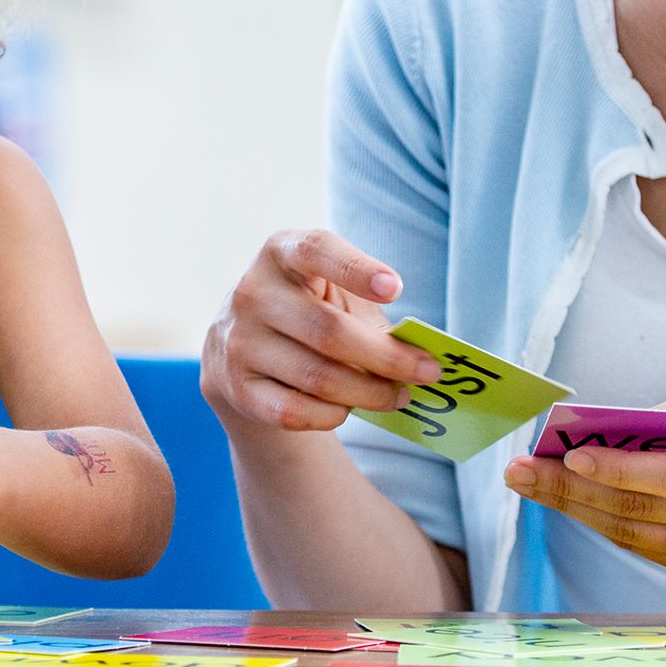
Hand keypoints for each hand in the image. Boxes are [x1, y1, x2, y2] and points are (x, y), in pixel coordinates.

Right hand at [201, 229, 441, 431]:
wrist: (243, 348)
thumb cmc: (309, 312)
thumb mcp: (334, 295)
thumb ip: (370, 315)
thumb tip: (418, 359)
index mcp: (281, 253)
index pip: (316, 250)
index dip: (356, 269)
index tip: (396, 289)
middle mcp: (252, 291)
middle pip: (329, 330)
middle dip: (388, 358)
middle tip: (427, 373)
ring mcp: (239, 340)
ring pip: (319, 377)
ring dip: (370, 393)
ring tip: (398, 396)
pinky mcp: (237, 387)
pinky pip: (295, 412)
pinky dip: (332, 416)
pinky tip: (349, 409)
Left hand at [503, 387, 665, 582]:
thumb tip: (597, 432)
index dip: (621, 470)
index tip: (569, 456)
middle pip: (647, 510)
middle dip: (573, 491)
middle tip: (519, 471)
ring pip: (639, 536)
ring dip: (577, 510)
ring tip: (530, 484)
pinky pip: (650, 548)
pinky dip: (605, 524)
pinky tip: (571, 502)